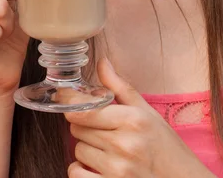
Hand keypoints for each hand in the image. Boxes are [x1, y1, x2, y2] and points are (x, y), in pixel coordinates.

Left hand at [65, 58, 213, 177]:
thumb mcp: (145, 111)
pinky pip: (76, 174)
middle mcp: (124, 144)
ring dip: (85, 148)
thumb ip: (118, 86)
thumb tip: (101, 61)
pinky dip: (81, 170)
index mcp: (132, 120)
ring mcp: (118, 170)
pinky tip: (96, 165)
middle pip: (78, 128)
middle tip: (99, 128)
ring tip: (104, 148)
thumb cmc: (164, 145)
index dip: (70, 103)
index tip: (63, 98)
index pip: (84, 110)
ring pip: (78, 151)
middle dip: (83, 125)